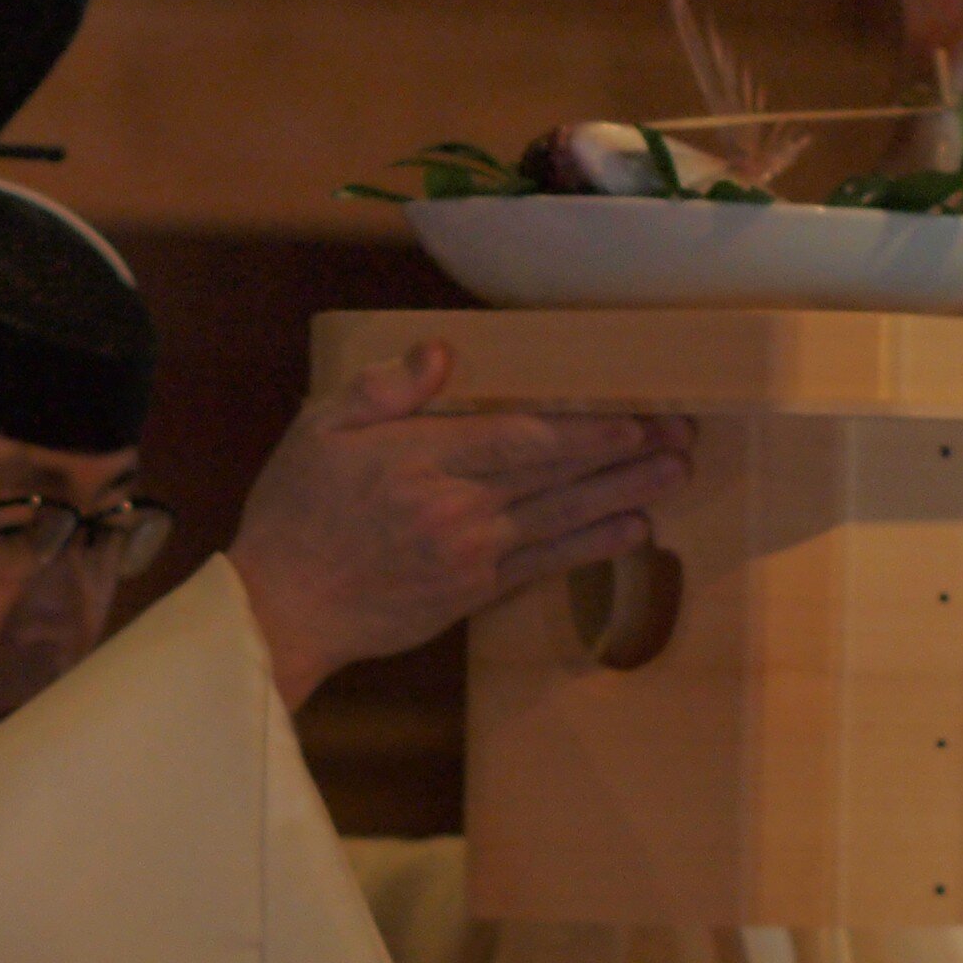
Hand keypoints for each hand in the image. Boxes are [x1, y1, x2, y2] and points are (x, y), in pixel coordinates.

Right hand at [227, 344, 690, 711]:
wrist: (281, 609)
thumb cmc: (295, 512)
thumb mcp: (320, 428)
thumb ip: (384, 389)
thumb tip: (442, 352)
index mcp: (422, 459)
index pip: (523, 439)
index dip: (586, 428)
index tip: (636, 413)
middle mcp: (458, 508)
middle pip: (558, 476)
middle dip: (625, 453)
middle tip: (681, 434)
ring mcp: (472, 555)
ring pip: (563, 518)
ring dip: (625, 495)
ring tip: (676, 474)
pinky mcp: (474, 593)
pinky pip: (547, 565)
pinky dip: (593, 546)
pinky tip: (634, 530)